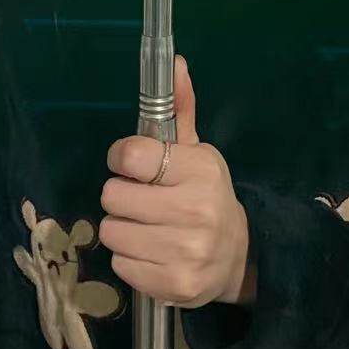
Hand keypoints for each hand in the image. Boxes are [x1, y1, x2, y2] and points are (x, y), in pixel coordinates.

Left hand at [100, 55, 255, 308]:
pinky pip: (120, 264)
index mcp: (200, 170)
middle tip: (143, 199)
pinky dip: (130, 258)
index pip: (131, 157)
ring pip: (111, 232)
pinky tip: (152, 252)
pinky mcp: (173, 285)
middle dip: (121, 196)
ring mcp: (184, 252)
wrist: (237, 255)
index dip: (122, 159)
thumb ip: (180, 109)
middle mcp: (195, 211)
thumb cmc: (206, 195)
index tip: (132, 164)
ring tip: (147, 226)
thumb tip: (176, 63)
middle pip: (112, 197)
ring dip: (123, 228)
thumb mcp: (198, 151)